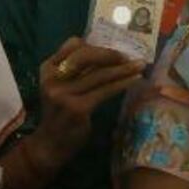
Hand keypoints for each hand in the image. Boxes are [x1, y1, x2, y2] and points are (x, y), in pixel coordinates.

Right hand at [33, 37, 144, 167]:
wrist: (50, 143)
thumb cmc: (61, 113)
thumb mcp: (61, 86)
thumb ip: (77, 70)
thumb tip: (109, 53)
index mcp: (48, 68)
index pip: (72, 45)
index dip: (95, 44)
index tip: (114, 47)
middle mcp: (53, 78)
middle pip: (86, 56)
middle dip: (110, 54)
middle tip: (129, 57)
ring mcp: (64, 94)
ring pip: (99, 74)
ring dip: (123, 69)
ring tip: (140, 65)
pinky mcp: (78, 108)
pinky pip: (105, 91)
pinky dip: (122, 84)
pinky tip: (134, 80)